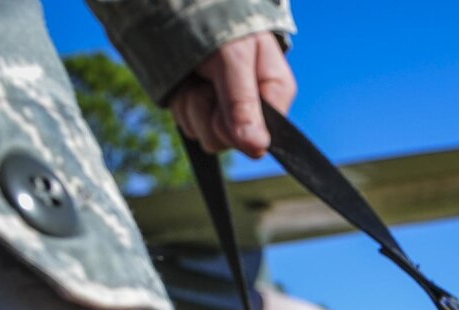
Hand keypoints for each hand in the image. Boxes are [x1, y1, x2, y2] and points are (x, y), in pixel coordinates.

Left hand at [172, 32, 296, 157]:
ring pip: (207, 138)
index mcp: (275, 93)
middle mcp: (255, 109)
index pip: (263, 137)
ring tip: (195, 77)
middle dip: (209, 114)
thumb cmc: (220, 24)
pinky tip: (187, 83)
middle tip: (205, 80)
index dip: (238, 125)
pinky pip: (191, 128)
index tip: (223, 99)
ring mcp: (228, 113)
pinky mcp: (205, 113)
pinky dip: (182, 105)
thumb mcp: (233, 58)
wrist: (186, 6)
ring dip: (192, 107)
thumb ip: (243, 103)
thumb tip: (257, 147)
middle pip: (230, 142)